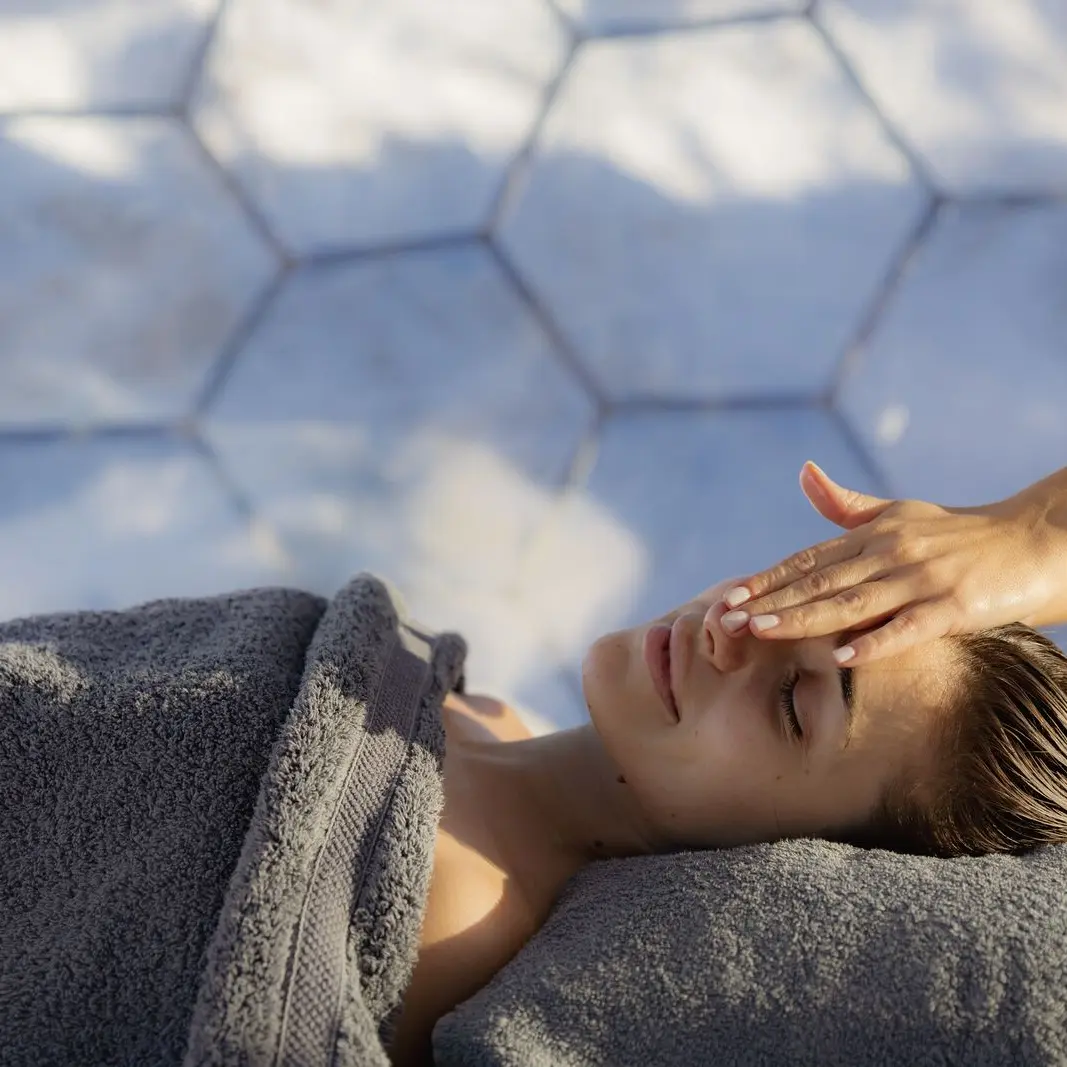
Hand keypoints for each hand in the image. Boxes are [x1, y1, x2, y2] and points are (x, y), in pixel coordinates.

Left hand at [708, 461, 1062, 666]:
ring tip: (763, 632)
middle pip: (820, 582)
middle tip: (726, 621)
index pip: (808, 560)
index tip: (728, 598)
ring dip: (804, 618)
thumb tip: (803, 473)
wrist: (1035, 542)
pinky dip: (876, 641)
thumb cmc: (959, 534)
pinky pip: (909, 627)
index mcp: (873, 535)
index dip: (766, 579)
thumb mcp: (899, 514)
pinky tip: (843, 656)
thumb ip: (846, 506)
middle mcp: (891, 553)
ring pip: (853, 603)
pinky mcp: (956, 606)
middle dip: (770, 603)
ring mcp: (922, 579)